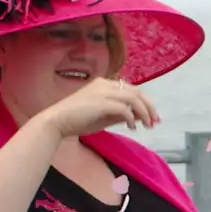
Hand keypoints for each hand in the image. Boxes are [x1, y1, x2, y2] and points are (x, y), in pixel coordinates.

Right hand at [38, 77, 158, 138]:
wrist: (56, 122)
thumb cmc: (77, 120)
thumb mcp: (103, 116)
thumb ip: (120, 114)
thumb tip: (139, 117)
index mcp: (104, 84)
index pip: (132, 90)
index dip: (146, 103)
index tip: (152, 117)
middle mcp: (105, 84)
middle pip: (137, 92)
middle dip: (149, 107)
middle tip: (154, 122)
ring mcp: (103, 92)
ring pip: (134, 98)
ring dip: (144, 112)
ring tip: (146, 126)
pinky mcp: (101, 102)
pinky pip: (125, 108)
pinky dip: (132, 118)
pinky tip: (132, 127)